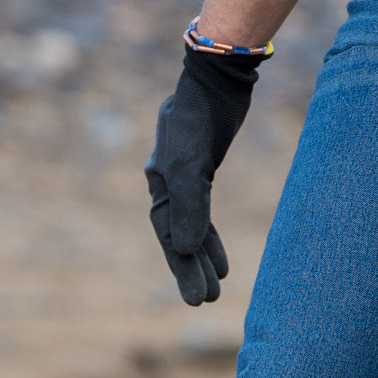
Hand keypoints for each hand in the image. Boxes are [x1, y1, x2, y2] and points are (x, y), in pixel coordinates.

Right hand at [145, 47, 258, 304]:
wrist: (218, 74)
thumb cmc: (201, 115)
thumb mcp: (192, 160)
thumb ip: (188, 203)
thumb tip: (183, 248)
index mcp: (159, 180)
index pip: (169, 234)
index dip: (183, 267)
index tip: (198, 299)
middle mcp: (167, 180)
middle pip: (177, 235)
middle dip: (190, 269)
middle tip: (206, 302)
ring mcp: (185, 172)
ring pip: (191, 225)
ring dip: (201, 256)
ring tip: (216, 288)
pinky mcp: (202, 164)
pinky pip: (202, 209)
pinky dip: (209, 233)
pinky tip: (218, 255)